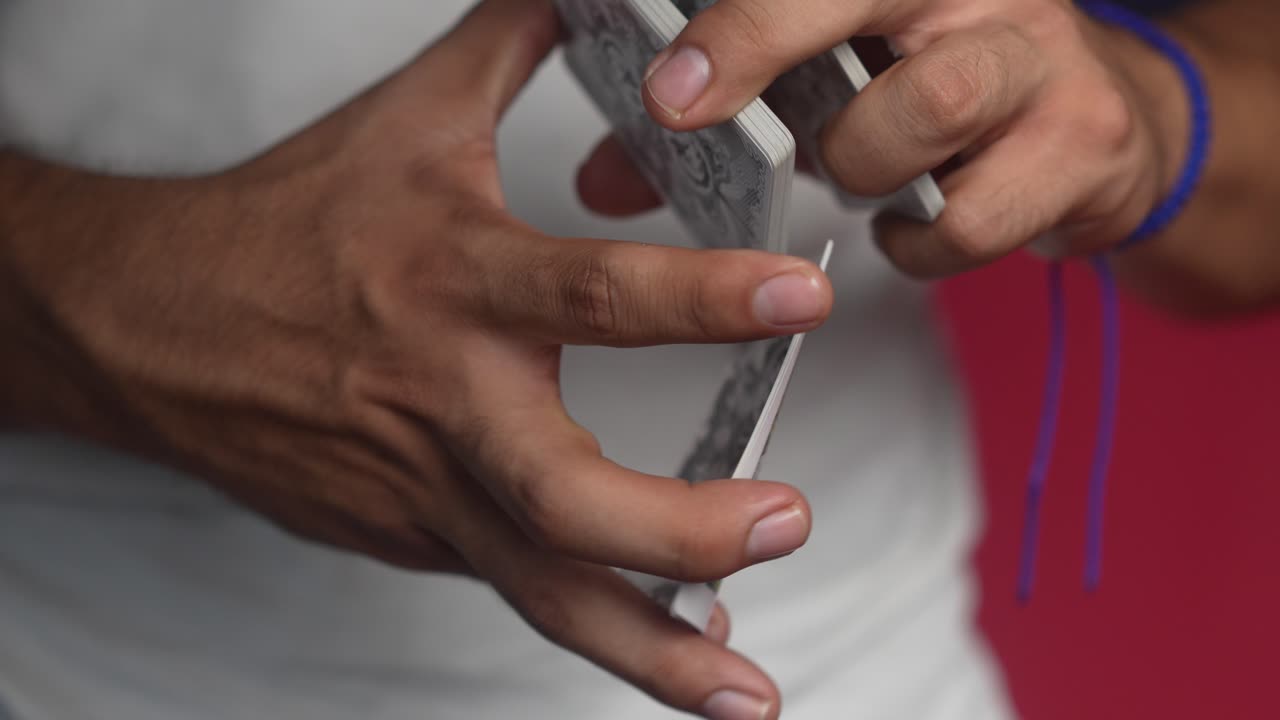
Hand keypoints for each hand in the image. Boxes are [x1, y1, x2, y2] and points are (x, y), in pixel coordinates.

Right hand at [0, 0, 834, 715]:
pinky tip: (678, 650)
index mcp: (452, 280)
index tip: (802, 298)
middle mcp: (445, 398)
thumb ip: (515, 44)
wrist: (152, 327)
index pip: (590, 293)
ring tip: (745, 694)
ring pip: (541, 589)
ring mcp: (427, 485)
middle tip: (786, 522)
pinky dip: (602, 628)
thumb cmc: (289, 224)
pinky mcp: (416, 535)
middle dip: (680, 529)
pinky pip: (520, 588)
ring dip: (650, 651)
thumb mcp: (409, 120)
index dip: (702, 298)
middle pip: (560, 494)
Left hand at [582, 0, 1190, 277]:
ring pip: (928, 106)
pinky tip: (912, 224)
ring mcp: (1041, 60)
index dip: (738, 23)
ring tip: (857, 169)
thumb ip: (719, 116)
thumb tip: (607, 176)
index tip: (665, 84)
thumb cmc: (943, 93)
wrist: (1098, 129)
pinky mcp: (1083, 145)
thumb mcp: (826, 82)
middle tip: (684, 110)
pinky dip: (918, 243)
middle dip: (760, 46)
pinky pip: (971, 218)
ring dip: (859, 160)